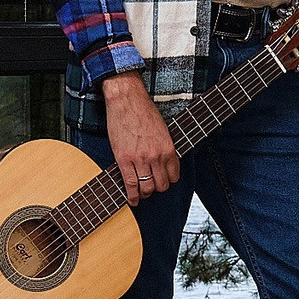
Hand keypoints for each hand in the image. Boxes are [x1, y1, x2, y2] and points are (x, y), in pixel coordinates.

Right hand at [103, 75, 177, 205]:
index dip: (169, 180)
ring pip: (147, 188)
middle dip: (158, 188)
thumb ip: (164, 147)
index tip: (165, 180)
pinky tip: (132, 199)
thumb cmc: (143, 110)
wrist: (126, 99)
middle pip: (161, 185)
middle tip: (152, 187)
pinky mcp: (124, 160)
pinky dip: (132, 195)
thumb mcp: (163, 130)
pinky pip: (131, 184)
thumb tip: (163, 163)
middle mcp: (157, 156)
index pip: (174, 175)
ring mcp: (140, 159)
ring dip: (145, 193)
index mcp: (168, 148)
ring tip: (142, 193)